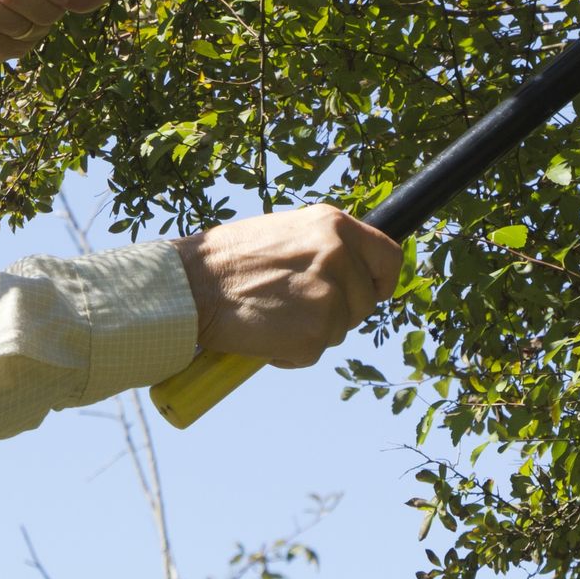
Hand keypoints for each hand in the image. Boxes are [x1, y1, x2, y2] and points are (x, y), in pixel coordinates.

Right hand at [173, 204, 402, 367]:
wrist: (192, 285)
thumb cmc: (226, 260)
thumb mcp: (283, 233)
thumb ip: (319, 247)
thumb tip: (345, 269)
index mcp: (333, 224)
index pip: (388, 256)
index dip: (382, 280)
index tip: (372, 292)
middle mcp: (339, 255)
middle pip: (364, 302)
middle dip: (337, 312)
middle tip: (293, 308)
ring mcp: (331, 295)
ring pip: (339, 330)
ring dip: (310, 332)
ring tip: (269, 316)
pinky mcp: (316, 333)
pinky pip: (313, 353)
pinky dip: (290, 353)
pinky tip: (262, 334)